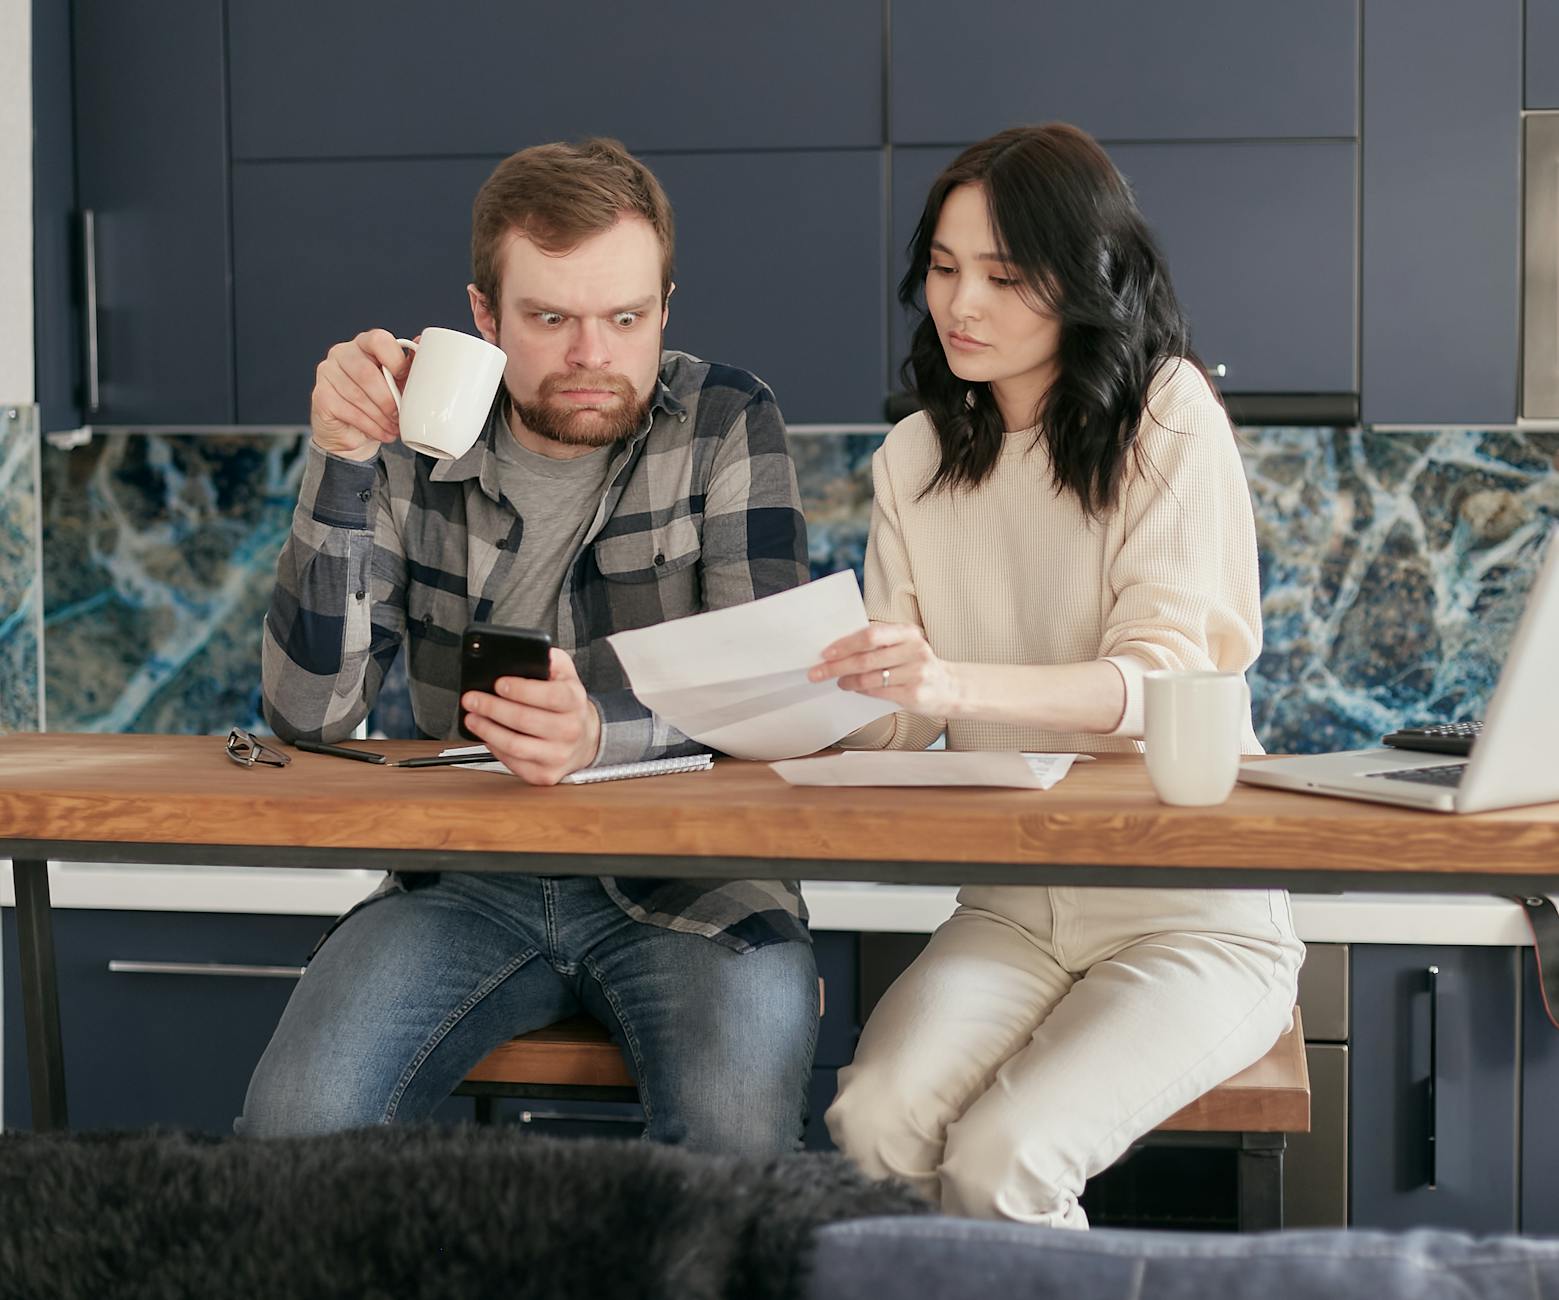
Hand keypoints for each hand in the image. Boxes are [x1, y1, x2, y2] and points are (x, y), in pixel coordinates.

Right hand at [309, 329, 411, 460]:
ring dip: (381, 416)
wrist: (354, 431)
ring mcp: (327, 372)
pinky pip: (348, 411)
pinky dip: (370, 426)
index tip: (404, 378)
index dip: (395, 360)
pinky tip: (382, 432)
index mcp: (364, 344)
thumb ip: (409, 367)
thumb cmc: (379, 402)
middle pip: (366, 372)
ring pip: (358, 395)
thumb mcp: (398, 384)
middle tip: (399, 414)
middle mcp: (342, 353)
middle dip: (387, 399)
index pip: (378, 340)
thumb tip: (425, 347)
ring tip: (393, 427)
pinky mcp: (321, 395)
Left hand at [460, 648, 602, 784]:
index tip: (499, 683)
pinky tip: (486, 735)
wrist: (585, 738)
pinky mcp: (545, 775)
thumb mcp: (565, 674)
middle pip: (525, 720)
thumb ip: (548, 659)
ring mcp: (558, 755)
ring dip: (487, 730)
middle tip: (472, 698)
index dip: (521, 690)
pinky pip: (513, 762)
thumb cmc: (567, 703)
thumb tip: (528, 652)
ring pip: (515, 745)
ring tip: (472, 717)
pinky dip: (495, 748)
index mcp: (574, 701)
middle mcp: (570, 730)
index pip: (549, 696)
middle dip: (492, 707)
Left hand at [809, 622, 963, 716]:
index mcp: (909, 633)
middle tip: (818, 672)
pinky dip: (861, 690)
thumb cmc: (918, 665)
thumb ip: (879, 644)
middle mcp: (915, 650)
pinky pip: (878, 692)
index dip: (846, 643)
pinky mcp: (914, 694)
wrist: (950, 688)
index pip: (871, 634)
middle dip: (837, 666)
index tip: (825, 652)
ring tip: (838, 681)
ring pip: (869, 677)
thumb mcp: (904, 646)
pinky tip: (854, 688)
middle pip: (866, 658)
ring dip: (847, 680)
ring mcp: (916, 673)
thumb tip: (839, 649)